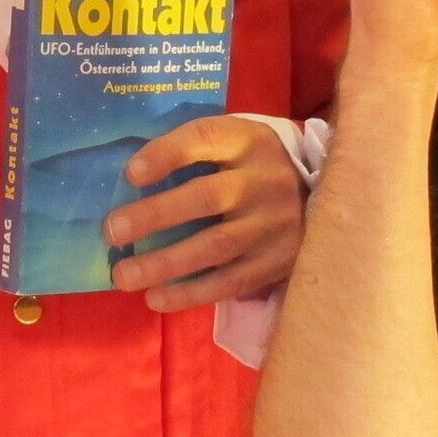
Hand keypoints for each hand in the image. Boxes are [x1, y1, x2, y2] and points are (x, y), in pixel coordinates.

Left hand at [103, 116, 306, 312]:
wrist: (325, 198)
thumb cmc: (255, 167)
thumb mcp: (234, 142)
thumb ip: (193, 151)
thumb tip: (131, 178)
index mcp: (249, 141)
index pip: (205, 139)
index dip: (166, 154)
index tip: (131, 174)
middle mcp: (264, 180)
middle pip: (207, 197)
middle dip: (155, 215)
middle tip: (113, 231)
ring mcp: (274, 225)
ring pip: (216, 246)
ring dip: (165, 263)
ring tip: (123, 276)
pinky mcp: (276, 262)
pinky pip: (229, 281)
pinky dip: (190, 292)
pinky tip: (156, 297)